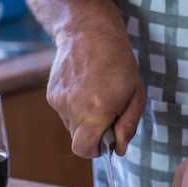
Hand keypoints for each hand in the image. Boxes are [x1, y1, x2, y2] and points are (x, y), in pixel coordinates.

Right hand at [47, 28, 144, 157]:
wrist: (89, 34)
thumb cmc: (118, 63)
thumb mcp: (136, 95)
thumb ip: (128, 126)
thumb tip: (119, 149)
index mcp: (96, 112)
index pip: (84, 150)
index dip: (94, 150)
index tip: (104, 141)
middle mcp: (74, 110)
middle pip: (77, 140)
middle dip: (91, 134)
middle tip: (104, 114)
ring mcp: (59, 102)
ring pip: (70, 125)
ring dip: (82, 119)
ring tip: (93, 95)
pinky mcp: (51, 95)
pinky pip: (63, 112)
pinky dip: (73, 106)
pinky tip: (83, 88)